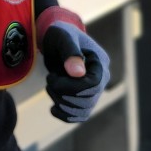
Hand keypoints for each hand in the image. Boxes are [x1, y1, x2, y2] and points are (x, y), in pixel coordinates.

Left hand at [39, 7, 109, 122]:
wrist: (56, 39)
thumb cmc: (60, 33)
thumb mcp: (62, 37)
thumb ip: (70, 52)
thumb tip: (78, 73)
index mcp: (99, 62)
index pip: (93, 84)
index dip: (72, 87)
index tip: (54, 78)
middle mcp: (101, 78)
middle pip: (88, 100)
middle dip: (63, 94)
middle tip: (50, 79)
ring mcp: (93, 90)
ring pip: (84, 111)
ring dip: (62, 104)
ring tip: (51, 87)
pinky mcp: (83, 97)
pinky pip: (80, 115)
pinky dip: (66, 116)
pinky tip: (53, 108)